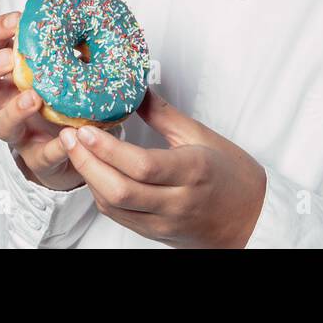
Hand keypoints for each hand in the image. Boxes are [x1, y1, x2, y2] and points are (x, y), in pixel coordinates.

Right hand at [0, 10, 85, 191]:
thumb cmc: (72, 96)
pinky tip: (69, 136)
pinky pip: (41, 156)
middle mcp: (7, 102)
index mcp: (11, 73)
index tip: (18, 20)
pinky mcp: (41, 159)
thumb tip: (90, 15)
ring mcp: (21, 132)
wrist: (83, 146)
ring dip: (13, 109)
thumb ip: (74, 44)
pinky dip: (54, 147)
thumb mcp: (72, 65)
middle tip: (9, 60)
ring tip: (33, 98)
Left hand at [57, 87, 266, 247]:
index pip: (141, 165)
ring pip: (115, 207)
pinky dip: (102, 194)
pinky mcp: (157, 233)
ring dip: (89, 179)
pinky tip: (95, 174)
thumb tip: (138, 89)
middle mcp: (177, 201)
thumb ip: (165, 114)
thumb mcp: (203, 136)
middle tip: (69, 137)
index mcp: (192, 171)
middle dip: (87, 163)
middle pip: (120, 190)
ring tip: (75, 151)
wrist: (253, 218)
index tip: (86, 128)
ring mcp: (165, 221)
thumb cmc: (234, 176)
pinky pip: (121, 216)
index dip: (107, 148)